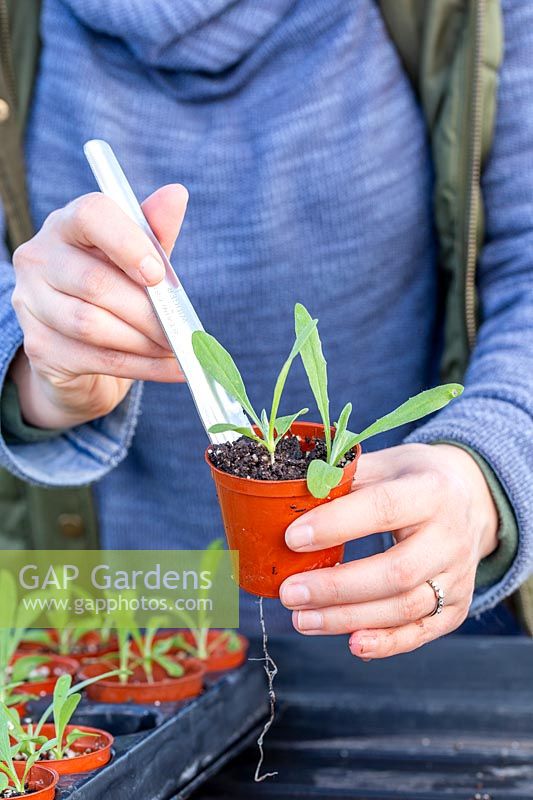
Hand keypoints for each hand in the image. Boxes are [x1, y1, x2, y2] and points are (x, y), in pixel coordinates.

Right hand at [10, 185, 187, 428]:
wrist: (81, 350)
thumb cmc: (114, 291)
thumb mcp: (139, 259)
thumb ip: (154, 232)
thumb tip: (177, 194)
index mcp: (67, 225)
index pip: (91, 215)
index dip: (128, 243)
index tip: (158, 275)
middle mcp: (39, 259)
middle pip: (96, 283)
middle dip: (148, 311)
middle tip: (183, 329)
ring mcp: (31, 304)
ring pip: (92, 325)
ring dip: (145, 342)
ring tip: (178, 349)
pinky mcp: (39, 347)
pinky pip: (96, 359)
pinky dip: (142, 366)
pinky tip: (171, 368)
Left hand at [280, 443, 498, 657]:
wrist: (469, 499)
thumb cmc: (412, 479)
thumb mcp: (385, 464)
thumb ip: (344, 479)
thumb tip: (287, 497)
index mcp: (432, 491)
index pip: (383, 508)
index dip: (336, 525)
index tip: (292, 538)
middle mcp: (452, 536)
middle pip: (396, 572)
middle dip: (336, 587)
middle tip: (290, 593)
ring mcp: (458, 575)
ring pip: (405, 607)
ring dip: (348, 619)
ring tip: (302, 619)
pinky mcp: (458, 606)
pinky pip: (421, 632)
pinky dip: (386, 643)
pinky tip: (351, 643)